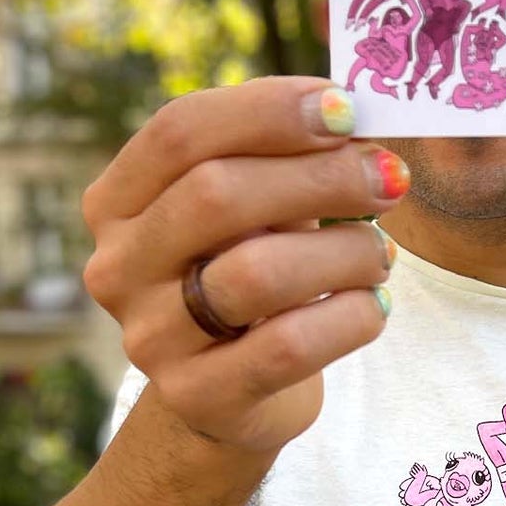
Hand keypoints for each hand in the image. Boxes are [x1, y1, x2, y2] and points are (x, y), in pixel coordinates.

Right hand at [81, 75, 406, 456]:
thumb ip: (283, 159)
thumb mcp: (252, 210)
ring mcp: (150, 339)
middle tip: (389, 177)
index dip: (267, 110)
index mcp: (116, 203)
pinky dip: (350, 316)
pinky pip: (289, 346)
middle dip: (320, 176)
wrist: (233, 396)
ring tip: (381, 252)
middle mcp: (118, 268)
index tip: (344, 109)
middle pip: (216, 194)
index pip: (179, 131)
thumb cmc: (248, 276)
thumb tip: (354, 114)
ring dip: (342, 251)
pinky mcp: (198, 396)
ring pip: (255, 274)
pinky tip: (375, 305)